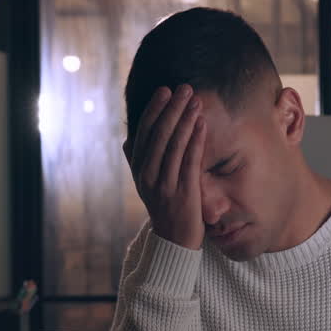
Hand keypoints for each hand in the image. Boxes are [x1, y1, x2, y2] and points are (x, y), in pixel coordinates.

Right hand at [126, 85, 206, 249]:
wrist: (174, 241)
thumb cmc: (164, 206)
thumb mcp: (146, 182)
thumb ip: (139, 160)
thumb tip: (128, 137)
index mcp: (138, 169)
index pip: (144, 133)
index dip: (154, 110)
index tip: (165, 90)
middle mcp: (148, 175)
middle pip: (159, 135)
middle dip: (172, 109)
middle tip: (184, 88)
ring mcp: (164, 185)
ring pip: (174, 146)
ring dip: (185, 120)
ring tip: (195, 100)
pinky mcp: (183, 193)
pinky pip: (189, 161)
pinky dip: (196, 140)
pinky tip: (202, 123)